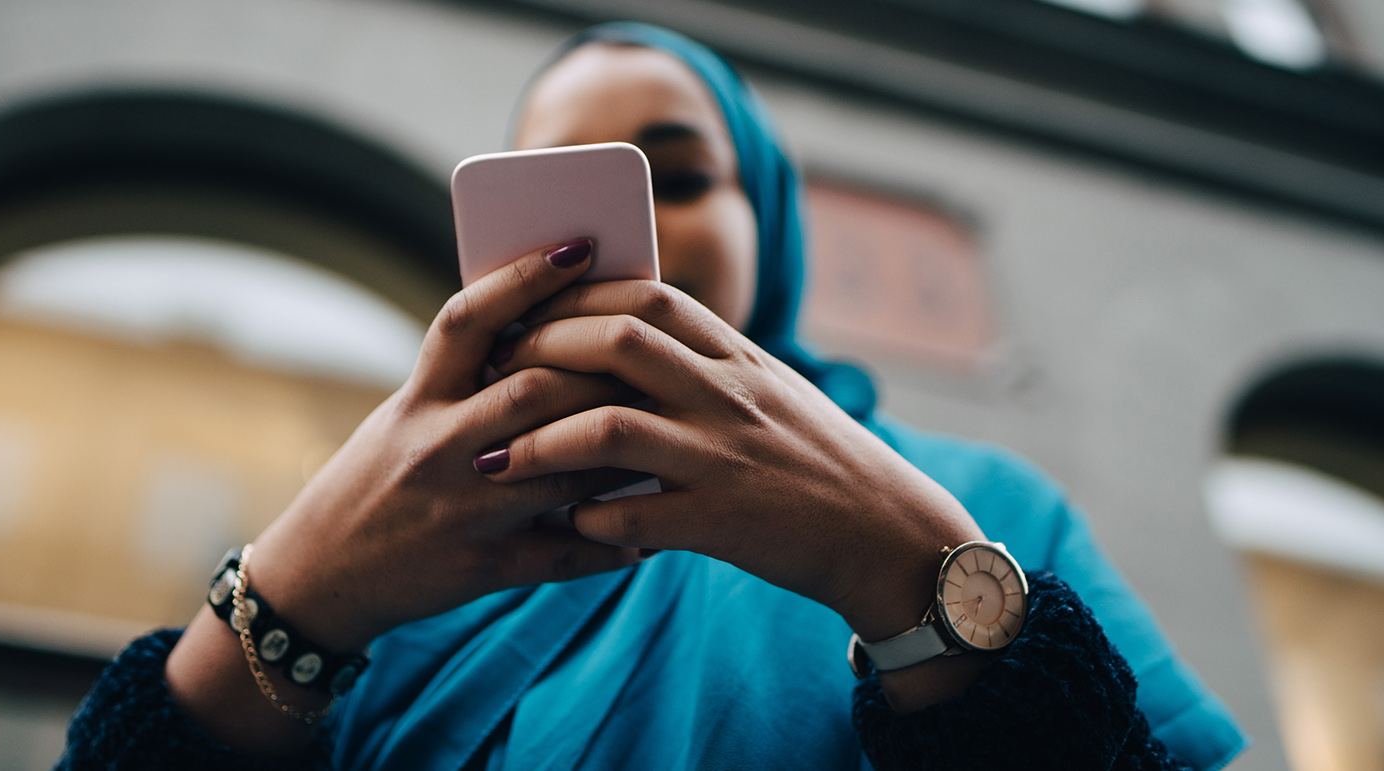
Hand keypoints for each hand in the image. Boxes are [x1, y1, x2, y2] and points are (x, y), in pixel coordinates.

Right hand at [249, 240, 647, 651]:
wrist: (321, 573)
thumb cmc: (379, 479)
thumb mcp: (407, 416)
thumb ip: (469, 380)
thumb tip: (557, 331)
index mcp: (418, 399)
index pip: (469, 320)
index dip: (524, 278)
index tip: (580, 245)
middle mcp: (436, 446)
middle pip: (532, 389)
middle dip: (600, 369)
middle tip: (654, 350)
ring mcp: (460, 508)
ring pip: (559, 467)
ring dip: (621, 448)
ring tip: (668, 428)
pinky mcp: (481, 566)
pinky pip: (562, 554)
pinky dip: (609, 542)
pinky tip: (650, 534)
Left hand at [481, 279, 984, 641]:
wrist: (889, 533)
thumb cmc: (816, 461)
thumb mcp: (768, 391)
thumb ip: (705, 363)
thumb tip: (626, 334)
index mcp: (739, 358)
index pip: (651, 297)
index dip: (579, 296)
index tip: (529, 308)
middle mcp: (730, 396)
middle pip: (619, 342)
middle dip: (543, 350)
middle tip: (494, 373)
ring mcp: (725, 459)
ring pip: (611, 430)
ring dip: (540, 443)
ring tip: (495, 462)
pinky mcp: (723, 524)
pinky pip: (634, 518)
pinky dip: (588, 518)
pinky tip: (561, 524)